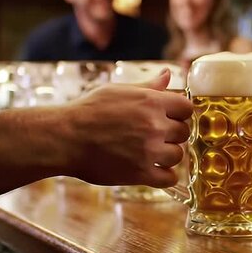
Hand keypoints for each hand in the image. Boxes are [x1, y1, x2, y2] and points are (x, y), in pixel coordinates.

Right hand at [64, 70, 192, 186]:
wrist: (64, 138)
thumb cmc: (88, 111)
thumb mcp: (118, 91)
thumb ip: (148, 86)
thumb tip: (167, 74)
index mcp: (151, 102)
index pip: (187, 108)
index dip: (179, 113)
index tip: (168, 117)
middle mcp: (154, 126)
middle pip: (183, 132)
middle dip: (171, 134)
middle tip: (153, 135)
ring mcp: (149, 151)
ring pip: (178, 155)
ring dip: (167, 155)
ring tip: (148, 152)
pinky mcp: (141, 173)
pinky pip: (169, 178)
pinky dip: (164, 175)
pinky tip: (152, 169)